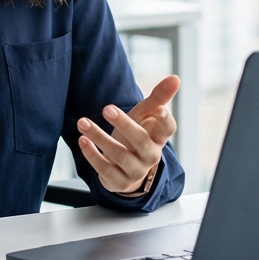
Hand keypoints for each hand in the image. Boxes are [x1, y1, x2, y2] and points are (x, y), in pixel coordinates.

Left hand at [77, 75, 179, 195]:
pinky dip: (92, 155)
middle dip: (124, 125)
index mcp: (159, 138)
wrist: (126, 169)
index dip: (164, 119)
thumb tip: (175, 78)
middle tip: (107, 108)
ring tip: (83, 122)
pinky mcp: (119, 182)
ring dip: (100, 137)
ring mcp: (135, 171)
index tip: (157, 108)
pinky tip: (83, 140)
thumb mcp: (145, 116)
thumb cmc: (136, 135)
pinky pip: (105, 169)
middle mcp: (150, 156)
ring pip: (120, 155)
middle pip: (141, 141)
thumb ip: (158, 98)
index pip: (168, 129)